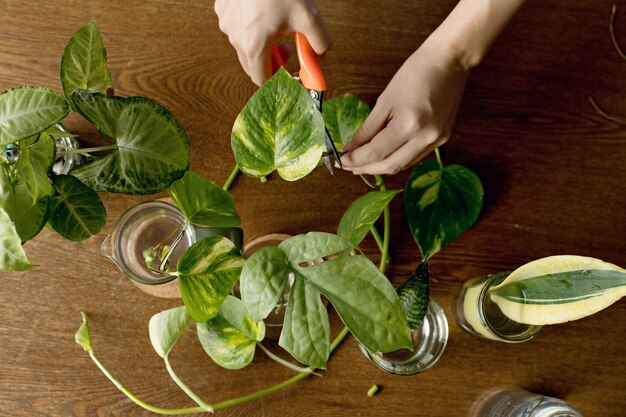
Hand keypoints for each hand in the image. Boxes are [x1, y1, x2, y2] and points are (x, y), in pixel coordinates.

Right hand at [214, 0, 331, 85]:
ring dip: (261, 43)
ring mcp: (226, 22)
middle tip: (287, 49)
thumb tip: (318, 60)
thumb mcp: (309, 17)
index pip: (262, 80)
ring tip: (277, 26)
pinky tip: (264, 10)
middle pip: (252, 64)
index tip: (290, 72)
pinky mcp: (222, 8)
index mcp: (254, 45)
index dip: (278, 79)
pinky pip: (236, 26)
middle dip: (271, 62)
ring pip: (243, 45)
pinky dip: (250, 26)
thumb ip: (319, 46)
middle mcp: (234, 37)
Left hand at [340, 42, 469, 174]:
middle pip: (390, 165)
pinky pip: (414, 157)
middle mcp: (425, 138)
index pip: (376, 152)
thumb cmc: (416, 73)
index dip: (356, 160)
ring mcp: (437, 141)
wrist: (449, 61)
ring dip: (381, 167)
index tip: (341, 160)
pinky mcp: (442, 139)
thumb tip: (350, 147)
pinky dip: (397, 158)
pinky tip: (384, 156)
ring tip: (362, 164)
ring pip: (403, 165)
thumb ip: (367, 129)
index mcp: (409, 124)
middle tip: (348, 166)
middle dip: (366, 168)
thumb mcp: (385, 101)